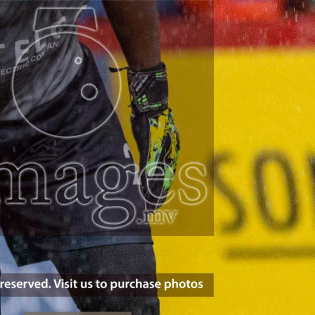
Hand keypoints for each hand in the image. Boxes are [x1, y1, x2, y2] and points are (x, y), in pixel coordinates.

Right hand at [128, 63, 180, 210]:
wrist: (152, 104)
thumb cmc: (151, 116)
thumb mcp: (153, 133)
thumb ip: (153, 145)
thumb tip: (150, 151)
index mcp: (171, 151)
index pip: (167, 174)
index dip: (162, 187)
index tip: (158, 198)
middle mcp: (169, 154)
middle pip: (164, 180)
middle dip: (158, 196)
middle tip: (154, 209)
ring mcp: (160, 153)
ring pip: (157, 179)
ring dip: (152, 194)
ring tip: (148, 207)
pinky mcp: (151, 152)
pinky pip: (149, 172)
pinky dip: (146, 184)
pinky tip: (143, 193)